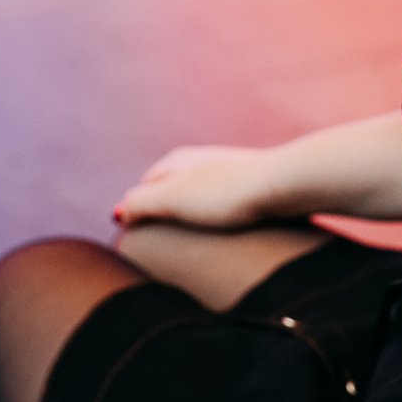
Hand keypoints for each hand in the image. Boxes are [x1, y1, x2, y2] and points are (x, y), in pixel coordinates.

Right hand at [113, 144, 283, 229]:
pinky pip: (222, 204)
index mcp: (177, 160)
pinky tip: (221, 232)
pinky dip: (214, 217)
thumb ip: (140, 202)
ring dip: (190, 215)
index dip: (137, 209)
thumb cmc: (225, 192)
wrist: (283, 184)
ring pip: (197, 195)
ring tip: (188, 241)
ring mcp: (227, 172)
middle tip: (158, 239)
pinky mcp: (250, 187)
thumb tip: (118, 213)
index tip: (134, 235)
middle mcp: (201, 161)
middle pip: (170, 188)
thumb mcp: (172, 198)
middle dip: (162, 210)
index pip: (145, 185)